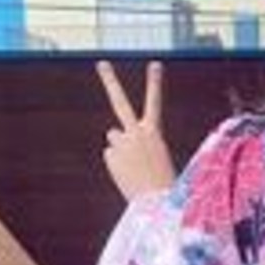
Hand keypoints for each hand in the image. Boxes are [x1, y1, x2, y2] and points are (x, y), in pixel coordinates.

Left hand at [97, 60, 175, 201]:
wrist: (157, 201)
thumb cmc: (162, 180)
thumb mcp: (157, 155)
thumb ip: (137, 140)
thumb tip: (112, 134)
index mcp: (154, 132)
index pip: (155, 102)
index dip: (154, 82)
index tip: (155, 64)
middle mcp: (136, 132)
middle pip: (120, 101)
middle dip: (110, 80)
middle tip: (101, 63)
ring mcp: (121, 143)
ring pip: (114, 138)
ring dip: (120, 148)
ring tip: (134, 166)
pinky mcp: (110, 155)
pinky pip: (111, 155)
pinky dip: (117, 164)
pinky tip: (127, 173)